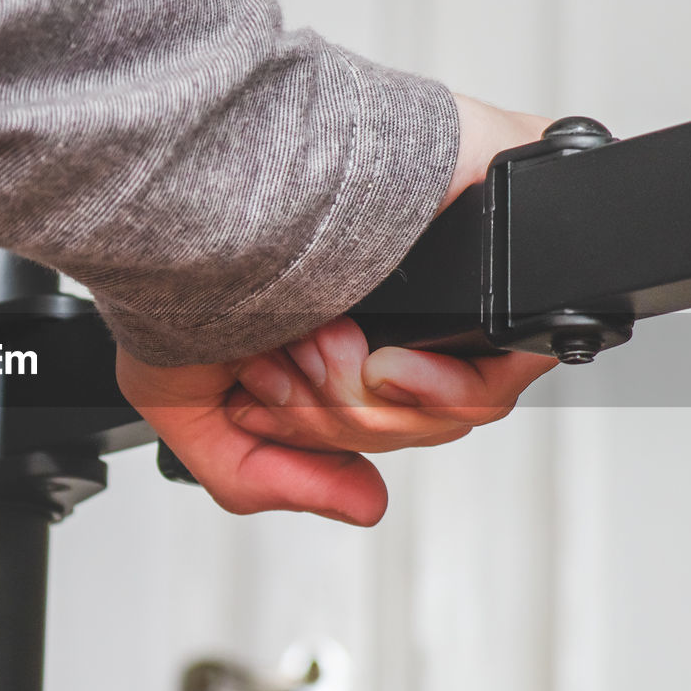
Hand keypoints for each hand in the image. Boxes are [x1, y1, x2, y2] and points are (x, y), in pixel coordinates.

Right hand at [117, 95, 557, 524]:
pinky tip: (370, 349)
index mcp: (348, 337)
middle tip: (286, 362)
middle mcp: (400, 305)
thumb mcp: (187, 413)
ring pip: (467, 400)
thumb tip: (367, 504)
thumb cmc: (178, 269)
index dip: (325, 437)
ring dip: (366, 393)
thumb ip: (261, 479)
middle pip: (429, 423)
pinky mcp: (488, 233)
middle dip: (338, 415)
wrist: (186, 186)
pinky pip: (512, 347)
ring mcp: (448, 272)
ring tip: (312, 340)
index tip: (265, 401)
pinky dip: (437, 378)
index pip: (390, 427)